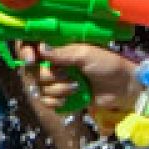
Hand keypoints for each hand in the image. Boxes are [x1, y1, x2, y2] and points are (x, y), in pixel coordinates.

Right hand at [16, 42, 139, 113]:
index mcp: (58, 46)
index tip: (31, 59)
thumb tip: (40, 48)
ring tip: (77, 87)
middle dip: (50, 76)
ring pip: (40, 88)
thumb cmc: (107, 64)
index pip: (30, 45)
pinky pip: (46, 101)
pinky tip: (72, 99)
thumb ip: (61, 52)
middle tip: (68, 75)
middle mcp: (53, 62)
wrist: (123, 88)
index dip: (24, 52)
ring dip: (59, 90)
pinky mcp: (60, 96)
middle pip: (32, 70)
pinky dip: (58, 102)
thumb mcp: (85, 54)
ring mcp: (56, 79)